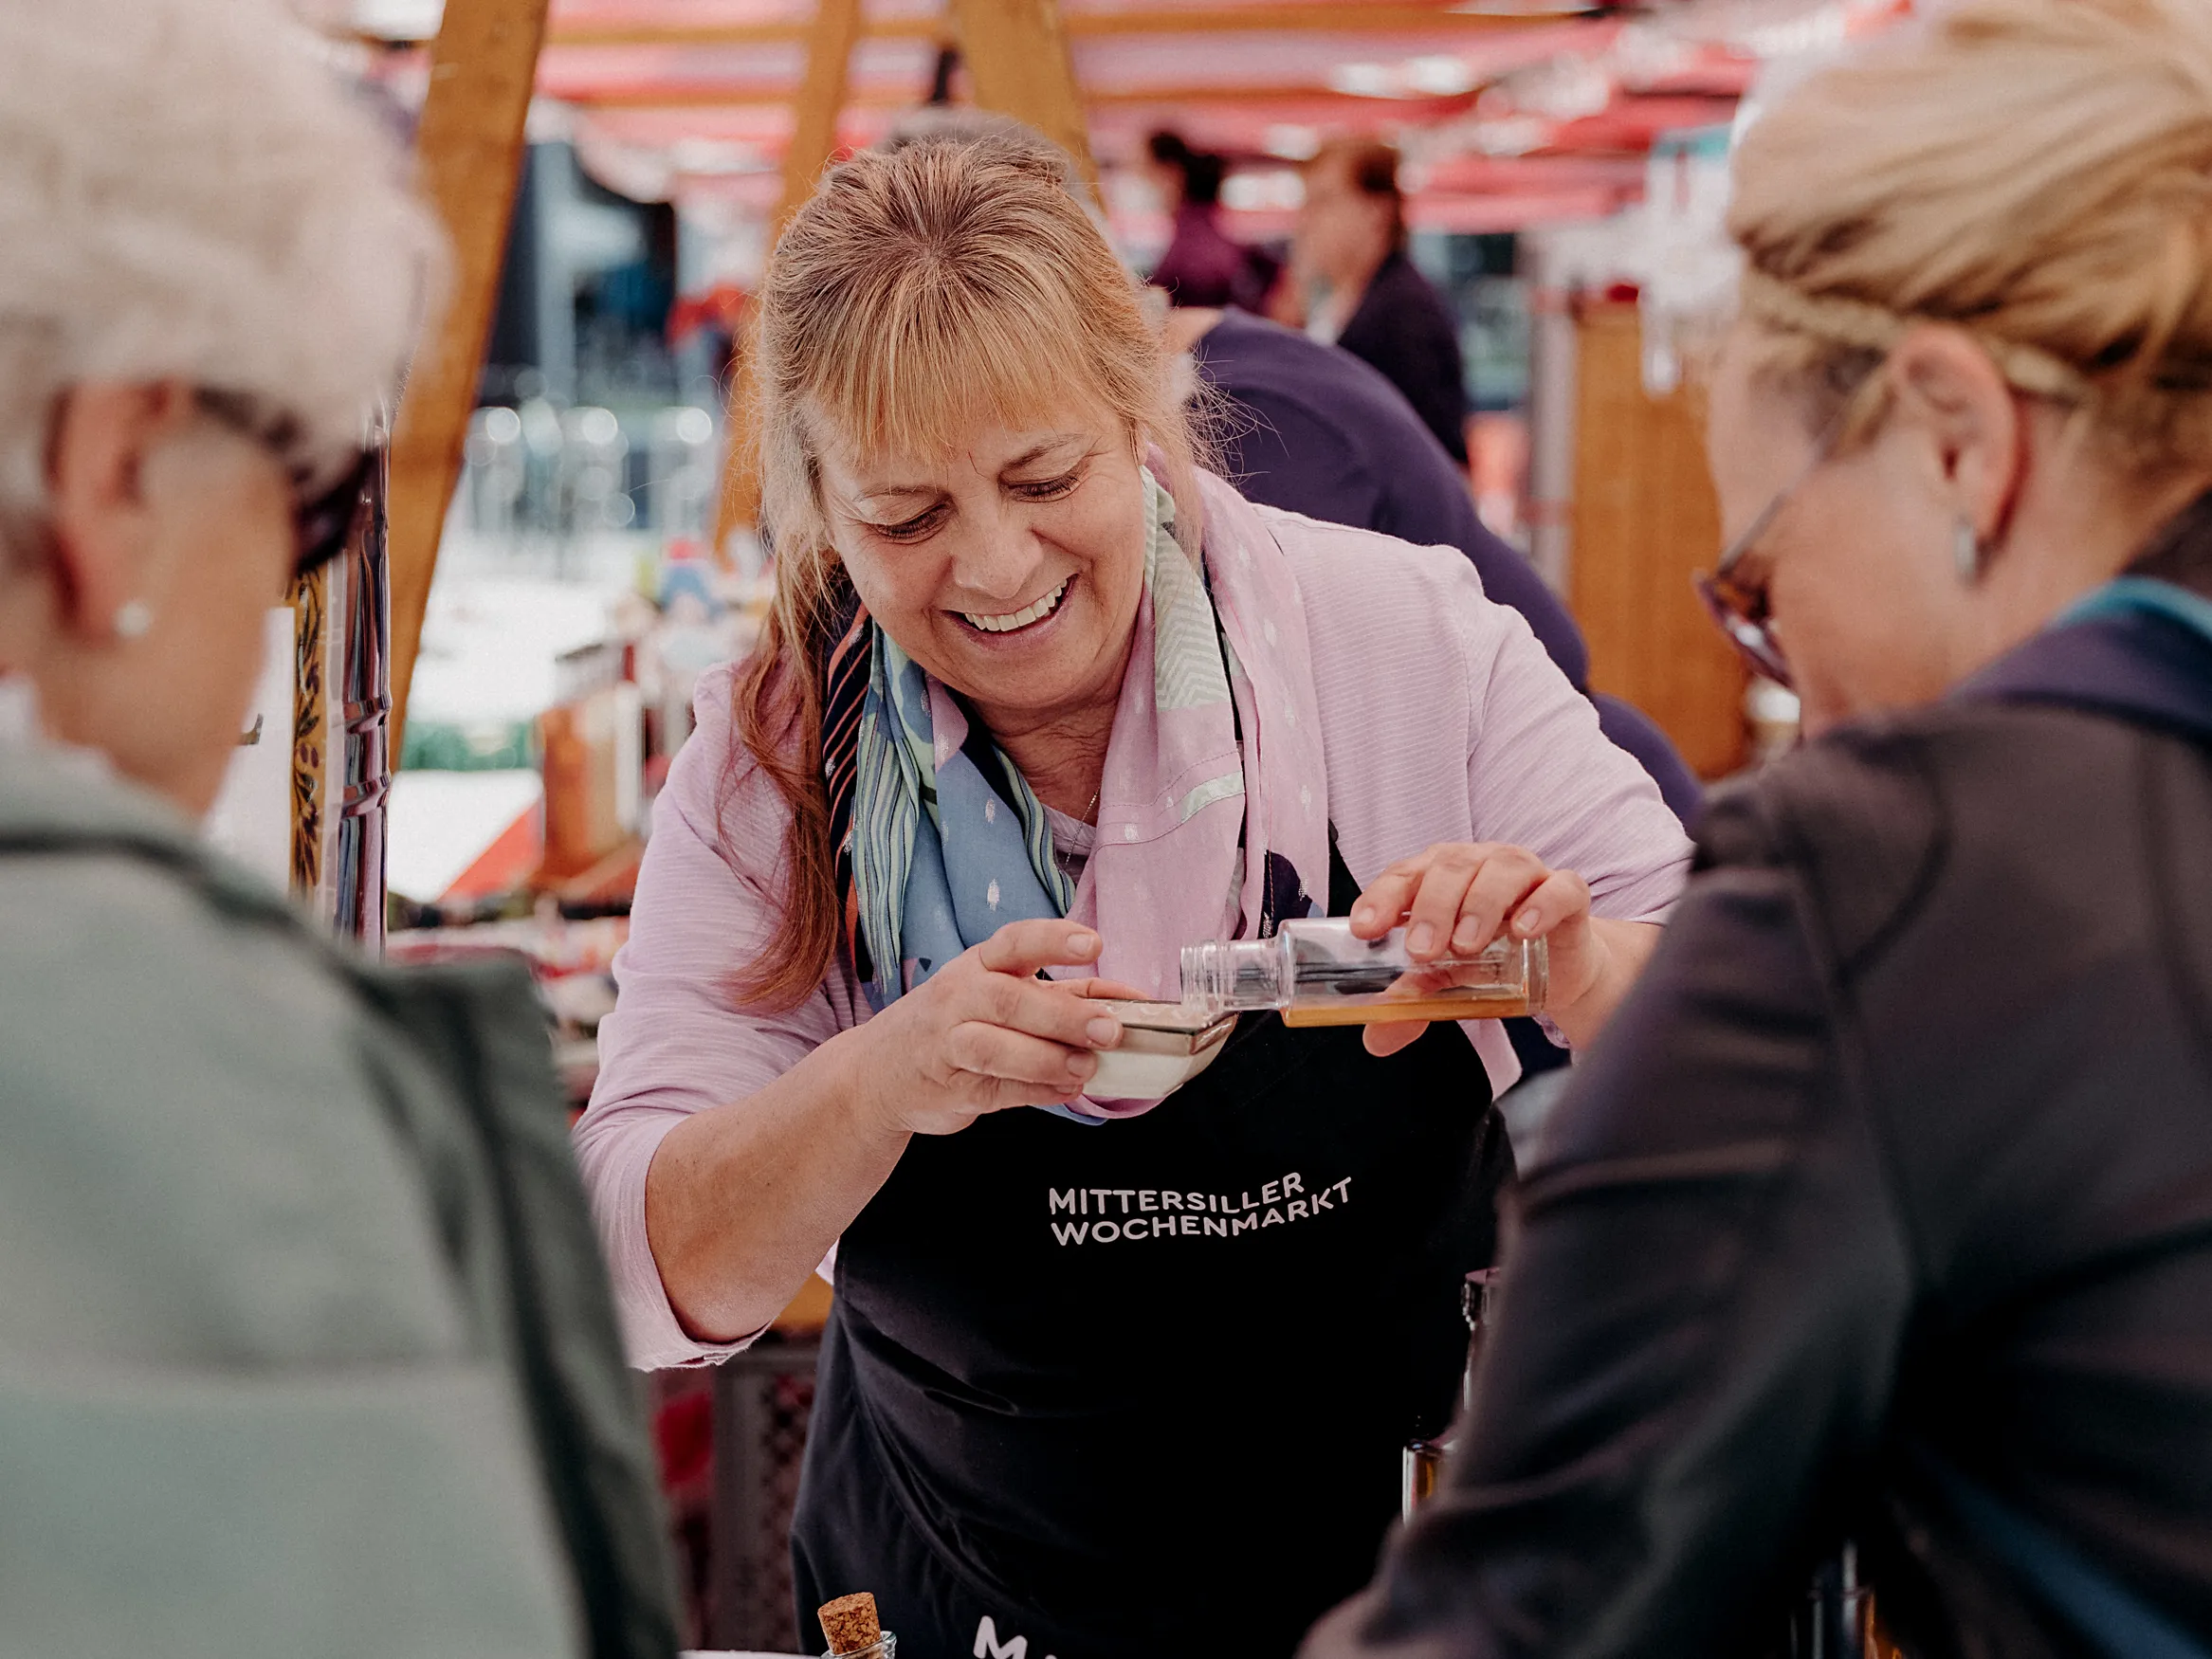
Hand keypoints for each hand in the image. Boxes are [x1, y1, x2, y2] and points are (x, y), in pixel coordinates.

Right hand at [843, 919, 1128, 1135]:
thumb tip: (1130, 999)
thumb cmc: (953, 1025)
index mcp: (977, 964)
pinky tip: (1066, 1090)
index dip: (1054, 940)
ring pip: (996, 1047)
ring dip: (1048, 1059)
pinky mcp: (949, 1087)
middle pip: (1010, 998)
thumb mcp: (997, 993)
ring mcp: (947, 1043)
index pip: (1015, 942)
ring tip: (1086, 1068)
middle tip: (1109, 1030)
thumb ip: (1063, 994)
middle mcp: (958, 997)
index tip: (1093, 943)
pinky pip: (998, 1089)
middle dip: (1064, 1015)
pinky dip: (1037, 1091)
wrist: (877, 1073)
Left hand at [1348, 842, 1606, 1057]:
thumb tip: (1376, 1039)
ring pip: (1501, 870)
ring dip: (1479, 906)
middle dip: (1431, 909)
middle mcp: (1479, 863)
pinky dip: (1541, 905)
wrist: (1558, 970)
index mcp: (1438, 875)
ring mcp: (1526, 873)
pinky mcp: (1568, 893)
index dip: (1382, 897)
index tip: (1367, 929)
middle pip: (1450, 868)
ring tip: (1466, 947)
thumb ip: (1413, 1002)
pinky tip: (1523, 931)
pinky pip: (1560, 888)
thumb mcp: (1447, 982)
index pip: (1404, 875)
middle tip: (1421, 952)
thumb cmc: (1492, 960)